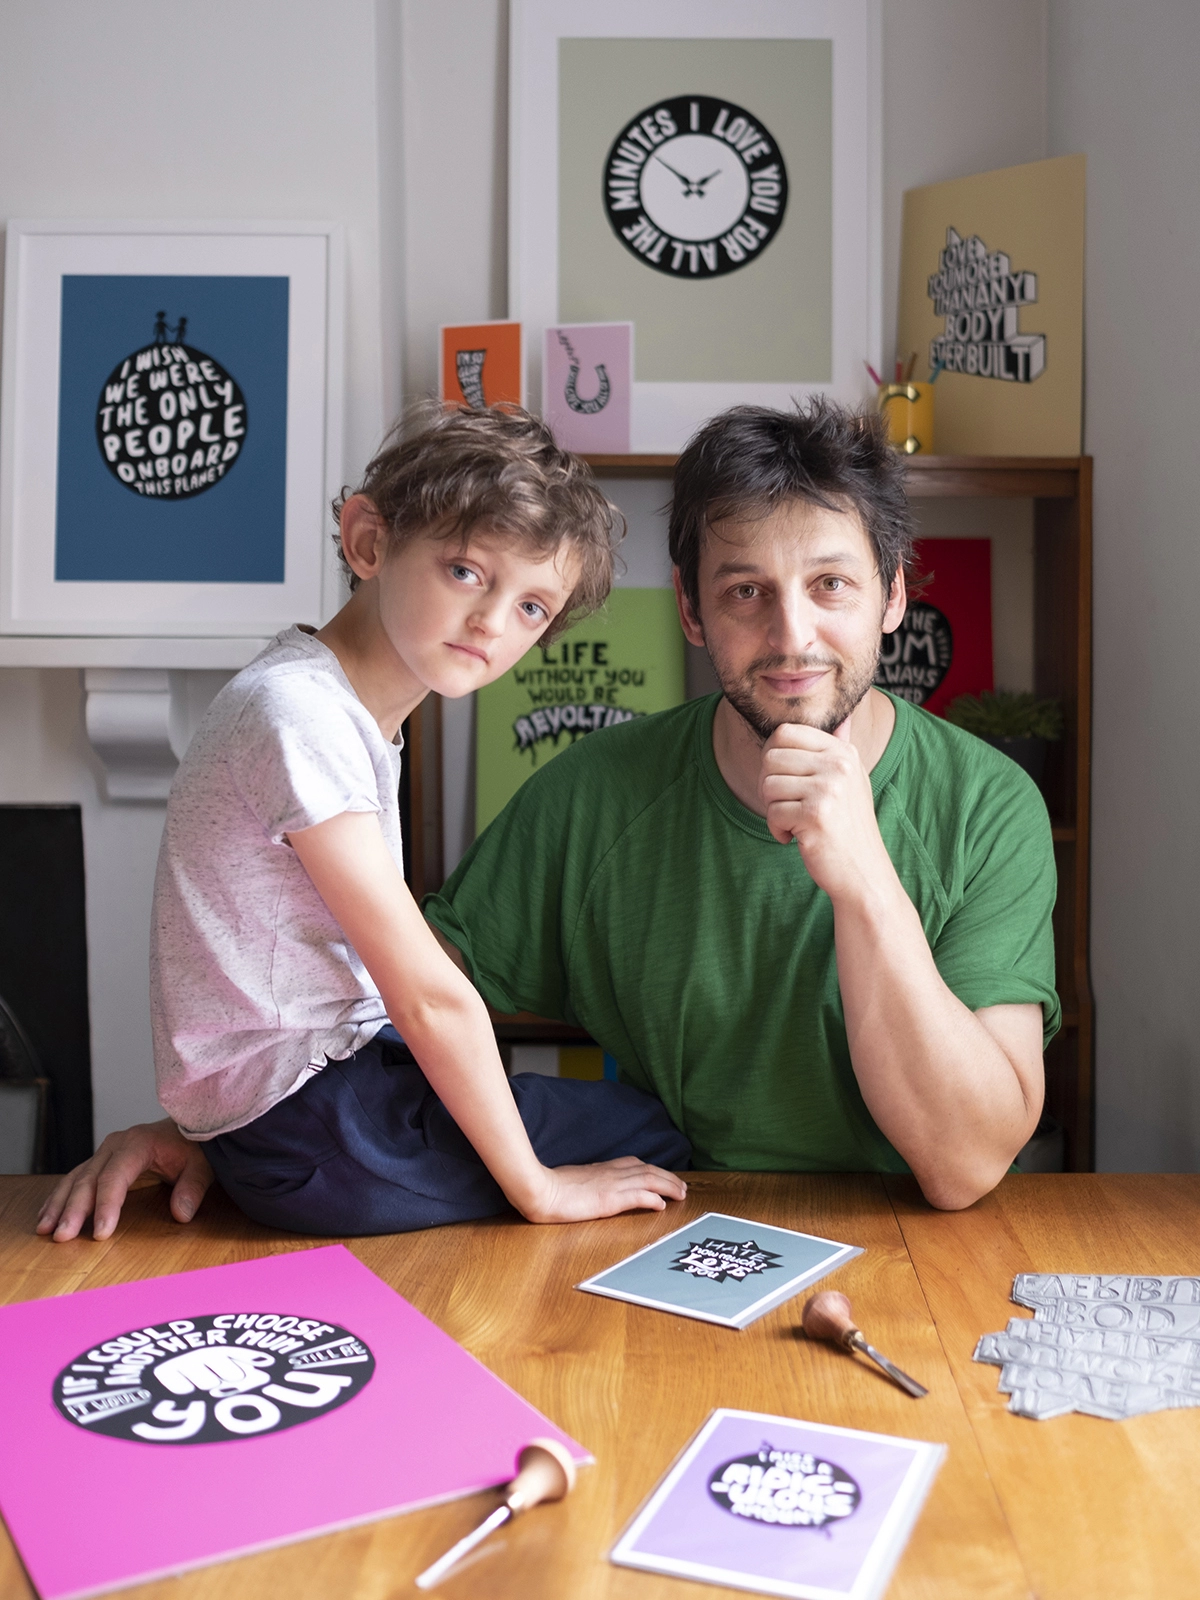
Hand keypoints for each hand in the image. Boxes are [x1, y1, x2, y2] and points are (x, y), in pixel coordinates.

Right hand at [36, 1119, 213, 1241]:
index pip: (115, 1177)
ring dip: (59, 1205)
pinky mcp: (101, 1161)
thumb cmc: (193, 1145)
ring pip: (75, 1179)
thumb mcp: (201, 1164)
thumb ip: (193, 1187)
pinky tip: (48, 1216)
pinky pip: (75, 1179)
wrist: (188, 1126)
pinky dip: (60, 1198)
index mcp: (138, 1143)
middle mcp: (115, 1145)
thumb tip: (181, 1214)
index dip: (106, 1205)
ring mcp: (105, 1152)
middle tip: (62, 1237)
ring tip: (45, 1230)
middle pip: (88, 1179)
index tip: (100, 1232)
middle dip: (73, 1210)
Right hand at [517, 1157, 686, 1223]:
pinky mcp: (609, 1199)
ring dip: (668, 1185)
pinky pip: (637, 1195)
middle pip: (647, 1170)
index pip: (634, 1163)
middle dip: (668, 1177)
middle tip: (682, 1187)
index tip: (664, 1176)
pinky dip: (652, 1198)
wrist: (539, 1189)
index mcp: (601, 1169)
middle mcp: (610, 1173)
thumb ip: (587, 1181)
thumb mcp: (572, 1180)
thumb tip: (593, 1189)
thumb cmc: (549, 1186)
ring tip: (681, 1194)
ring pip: (648, 1179)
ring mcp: (611, 1185)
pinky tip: (661, 1205)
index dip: (652, 1169)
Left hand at [759, 720, 891, 899]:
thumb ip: (840, 750)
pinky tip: (797, 838)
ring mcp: (829, 789)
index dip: (771, 756)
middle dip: (768, 786)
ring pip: (767, 785)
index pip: (784, 732)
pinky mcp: (816, 815)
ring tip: (794, 823)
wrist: (864, 872)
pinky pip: (772, 812)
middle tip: (786, 806)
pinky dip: (777, 830)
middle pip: (770, 757)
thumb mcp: (852, 781)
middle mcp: (838, 765)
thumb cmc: (848, 827)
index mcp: (843, 752)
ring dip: (773, 810)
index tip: (783, 780)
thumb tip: (844, 719)